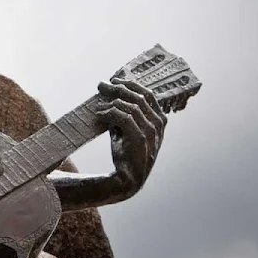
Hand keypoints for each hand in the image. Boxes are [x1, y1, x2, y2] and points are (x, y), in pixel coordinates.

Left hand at [96, 78, 166, 199]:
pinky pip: (124, 117)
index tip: (114, 80)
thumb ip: (125, 113)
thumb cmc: (126, 152)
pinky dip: (109, 113)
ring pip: (131, 106)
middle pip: (138, 97)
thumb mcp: (127, 128)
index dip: (131, 84)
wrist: (126, 178)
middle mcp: (159, 125)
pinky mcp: (140, 139)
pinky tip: (99, 115)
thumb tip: (111, 92)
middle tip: (101, 85)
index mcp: (159, 120)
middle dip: (118, 88)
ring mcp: (152, 132)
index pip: (148, 94)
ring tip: (97, 105)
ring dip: (111, 102)